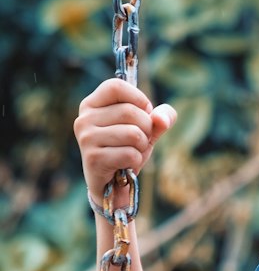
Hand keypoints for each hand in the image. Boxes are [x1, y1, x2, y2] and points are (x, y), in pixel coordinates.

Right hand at [74, 78, 176, 202]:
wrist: (111, 185)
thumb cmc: (126, 150)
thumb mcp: (146, 129)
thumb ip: (160, 118)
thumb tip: (162, 119)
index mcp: (92, 104)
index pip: (116, 86)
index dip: (138, 98)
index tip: (145, 113)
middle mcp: (84, 118)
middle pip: (129, 111)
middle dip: (146, 128)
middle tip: (140, 140)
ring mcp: (86, 138)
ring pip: (133, 134)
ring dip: (142, 146)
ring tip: (132, 152)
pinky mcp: (93, 158)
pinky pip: (130, 154)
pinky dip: (136, 160)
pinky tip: (126, 165)